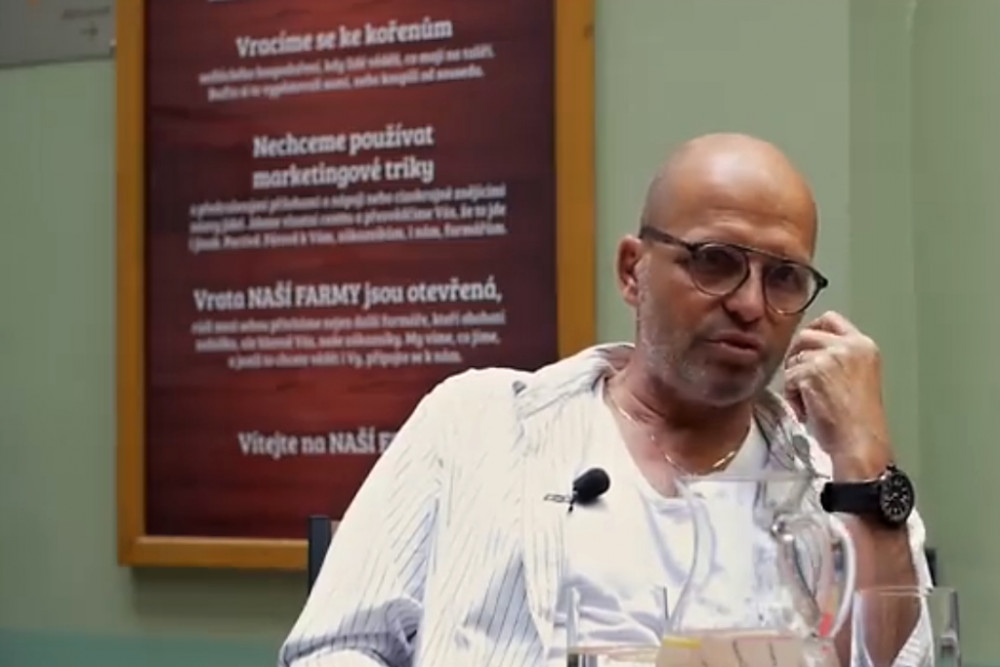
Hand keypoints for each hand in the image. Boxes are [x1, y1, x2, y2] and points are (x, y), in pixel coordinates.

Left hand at [783, 311, 892, 479]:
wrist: (860, 442)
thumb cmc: (858, 421)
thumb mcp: (858, 378)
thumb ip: (840, 359)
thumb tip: (809, 353)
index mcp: (864, 346)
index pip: (831, 319)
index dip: (813, 331)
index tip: (806, 348)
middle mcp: (849, 346)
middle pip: (806, 335)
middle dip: (797, 356)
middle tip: (802, 380)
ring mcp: (830, 357)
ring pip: (794, 358)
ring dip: (795, 380)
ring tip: (811, 402)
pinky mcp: (813, 371)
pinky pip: (788, 378)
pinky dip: (793, 396)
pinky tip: (808, 410)